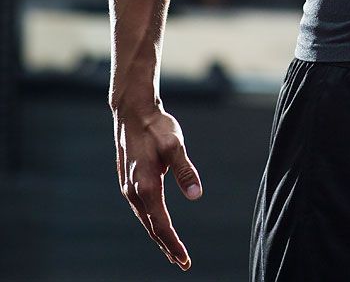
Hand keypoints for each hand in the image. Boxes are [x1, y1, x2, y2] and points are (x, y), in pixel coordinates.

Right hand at [112, 102, 202, 270]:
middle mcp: (133, 191)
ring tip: (171, 249)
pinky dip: (151, 221)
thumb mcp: (175, 145)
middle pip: (151, 227)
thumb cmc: (156, 126)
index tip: (184, 260)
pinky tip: (157, 224)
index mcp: (145, 186)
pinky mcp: (128, 181)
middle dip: (166, 246)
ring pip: (145, 219)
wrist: (132, 111)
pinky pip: (141, 209)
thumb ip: (185, 171)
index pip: (161, 225)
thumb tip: (196, 196)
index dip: (173, 244)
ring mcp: (128, 187)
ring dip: (158, 235)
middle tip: (181, 262)